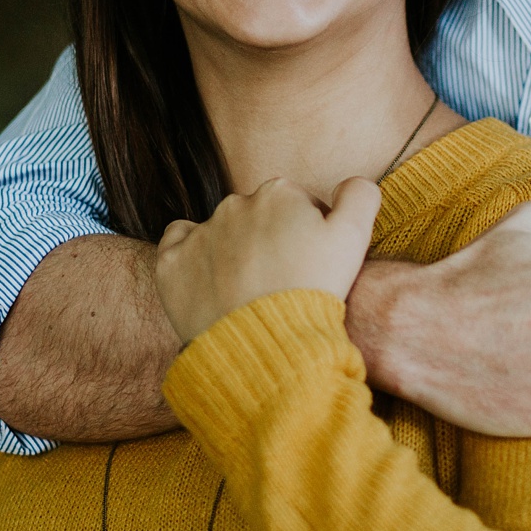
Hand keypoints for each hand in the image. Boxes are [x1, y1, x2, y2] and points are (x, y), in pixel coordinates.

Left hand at [154, 175, 382, 350]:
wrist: (266, 347)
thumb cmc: (313, 292)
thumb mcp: (354, 239)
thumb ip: (359, 196)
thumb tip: (349, 182)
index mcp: (279, 193)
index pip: (297, 206)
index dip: (309, 235)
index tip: (311, 265)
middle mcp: (235, 204)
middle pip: (258, 218)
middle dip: (269, 242)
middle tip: (282, 282)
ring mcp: (200, 232)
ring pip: (220, 233)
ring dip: (234, 253)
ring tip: (249, 292)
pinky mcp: (171, 262)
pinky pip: (178, 246)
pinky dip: (191, 259)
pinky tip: (210, 282)